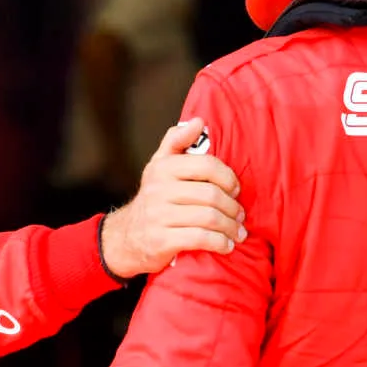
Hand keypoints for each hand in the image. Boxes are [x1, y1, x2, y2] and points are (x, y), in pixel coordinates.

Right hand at [100, 119, 245, 277]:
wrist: (126, 237)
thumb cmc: (154, 198)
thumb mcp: (159, 166)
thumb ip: (177, 141)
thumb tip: (199, 121)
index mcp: (163, 168)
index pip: (206, 165)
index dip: (228, 178)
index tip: (235, 190)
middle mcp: (159, 190)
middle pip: (211, 195)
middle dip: (232, 208)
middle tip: (240, 216)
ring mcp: (159, 216)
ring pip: (208, 218)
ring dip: (230, 228)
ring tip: (237, 233)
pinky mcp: (161, 241)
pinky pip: (199, 239)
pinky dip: (219, 243)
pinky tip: (226, 246)